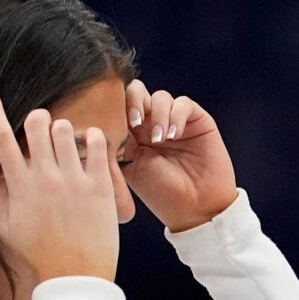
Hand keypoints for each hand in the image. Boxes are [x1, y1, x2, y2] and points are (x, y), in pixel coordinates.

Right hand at [0, 82, 117, 290]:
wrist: (76, 277)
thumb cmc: (40, 253)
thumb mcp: (7, 225)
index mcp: (19, 184)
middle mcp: (45, 177)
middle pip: (35, 123)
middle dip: (36, 119)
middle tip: (42, 130)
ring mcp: (74, 181)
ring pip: (65, 129)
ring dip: (64, 129)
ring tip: (68, 143)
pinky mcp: (100, 187)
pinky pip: (98, 145)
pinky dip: (94, 137)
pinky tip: (92, 145)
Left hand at [122, 80, 236, 230]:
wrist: (195, 208)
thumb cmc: (160, 193)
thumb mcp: (128, 166)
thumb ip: (116, 140)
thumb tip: (99, 119)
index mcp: (132, 132)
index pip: (118, 104)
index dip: (113, 106)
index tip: (114, 125)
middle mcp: (153, 123)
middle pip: (137, 91)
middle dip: (132, 102)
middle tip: (133, 123)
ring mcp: (176, 122)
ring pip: (160, 96)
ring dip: (157, 115)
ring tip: (160, 140)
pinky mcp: (199, 122)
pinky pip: (183, 104)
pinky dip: (176, 116)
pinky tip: (174, 136)